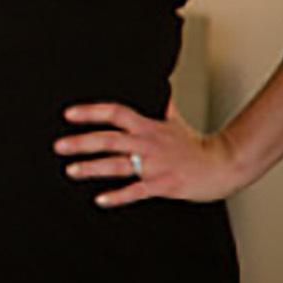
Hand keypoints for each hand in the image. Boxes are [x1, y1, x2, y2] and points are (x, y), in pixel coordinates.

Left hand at [59, 99, 258, 205]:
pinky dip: (117, 196)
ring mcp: (154, 165)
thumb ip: (163, 104)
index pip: (116, 113)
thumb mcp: (175, 121)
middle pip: (110, 140)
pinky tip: (100, 199)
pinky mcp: (162, 184)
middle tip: (58, 146)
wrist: (223, 165)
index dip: (92, 112)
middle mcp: (147, 144)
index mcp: (148, 127)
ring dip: (92, 168)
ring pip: (118, 165)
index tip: (69, 114)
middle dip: (82, 142)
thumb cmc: (196, 145)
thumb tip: (163, 83)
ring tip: (71, 170)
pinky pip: (136, 191)